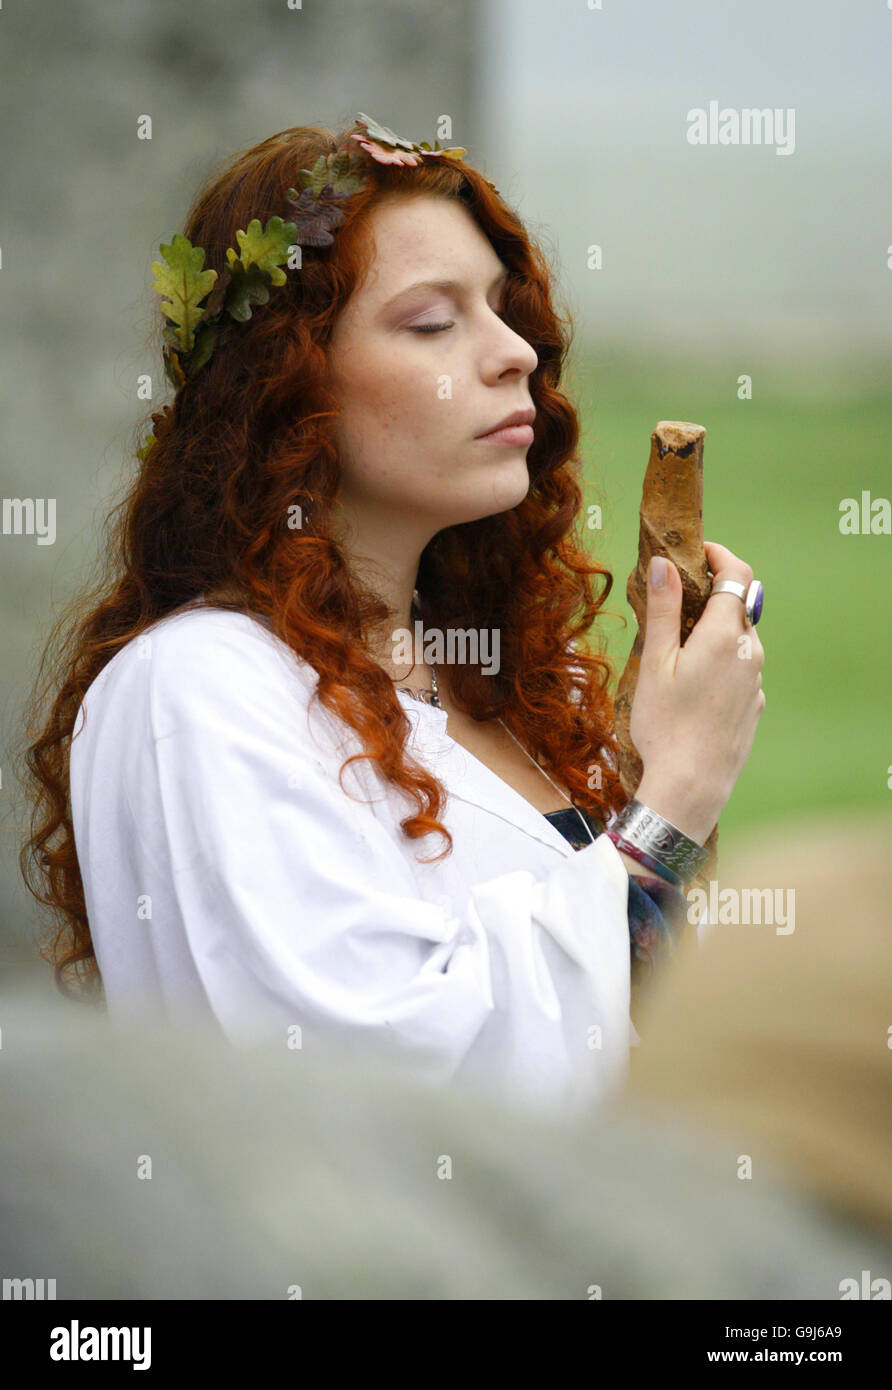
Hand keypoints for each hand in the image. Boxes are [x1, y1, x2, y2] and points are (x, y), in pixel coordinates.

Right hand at [628, 540, 764, 843]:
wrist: (691, 786)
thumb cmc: (665, 726)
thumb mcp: (655, 663)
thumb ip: (663, 609)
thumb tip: (664, 562)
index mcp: (724, 636)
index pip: (737, 573)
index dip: (718, 554)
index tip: (693, 552)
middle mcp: (749, 652)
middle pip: (738, 605)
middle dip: (709, 595)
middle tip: (672, 604)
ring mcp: (755, 680)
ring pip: (739, 639)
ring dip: (714, 631)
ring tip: (676, 652)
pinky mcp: (754, 704)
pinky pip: (740, 669)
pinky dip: (720, 662)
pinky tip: (692, 687)